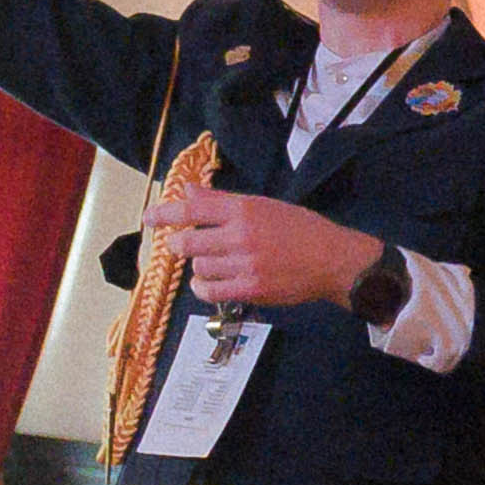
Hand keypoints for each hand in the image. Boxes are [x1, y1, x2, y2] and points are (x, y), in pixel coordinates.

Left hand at [154, 185, 390, 313]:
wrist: (334, 260)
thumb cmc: (300, 230)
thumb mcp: (263, 205)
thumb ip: (222, 201)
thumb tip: (188, 192)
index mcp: (244, 209)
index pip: (192, 209)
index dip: (165, 213)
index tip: (150, 218)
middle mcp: (242, 235)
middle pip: (188, 243)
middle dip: (179, 245)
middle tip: (184, 246)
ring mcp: (246, 264)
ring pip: (199, 268)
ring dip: (198, 267)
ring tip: (212, 264)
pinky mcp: (252, 289)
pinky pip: (210, 292)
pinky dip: (202, 288)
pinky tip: (207, 284)